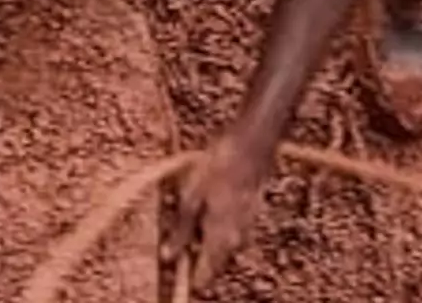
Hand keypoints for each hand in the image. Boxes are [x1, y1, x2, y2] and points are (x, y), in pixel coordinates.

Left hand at [172, 130, 277, 281]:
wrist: (253, 144)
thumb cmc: (219, 167)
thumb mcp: (190, 196)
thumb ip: (180, 230)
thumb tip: (168, 257)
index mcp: (220, 239)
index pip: (205, 275)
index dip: (190, 278)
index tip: (177, 273)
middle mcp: (237, 240)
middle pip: (214, 262)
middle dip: (195, 256)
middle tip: (179, 238)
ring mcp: (247, 228)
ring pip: (223, 246)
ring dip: (206, 239)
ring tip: (192, 213)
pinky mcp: (251, 215)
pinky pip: (231, 231)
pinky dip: (217, 226)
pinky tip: (208, 205)